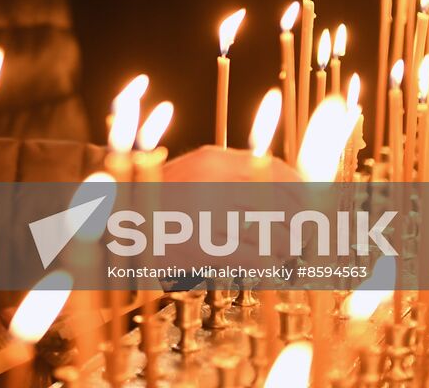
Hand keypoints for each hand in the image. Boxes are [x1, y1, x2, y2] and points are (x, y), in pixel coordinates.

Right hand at [154, 146, 309, 268]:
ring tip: (283, 254)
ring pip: (272, 238)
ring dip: (284, 250)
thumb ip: (235, 175)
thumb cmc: (162, 200)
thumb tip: (290, 188)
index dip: (303, 191)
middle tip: (305, 237)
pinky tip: (262, 267)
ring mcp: (207, 215)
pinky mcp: (201, 248)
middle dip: (301, 225)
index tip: (315, 205)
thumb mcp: (198, 173)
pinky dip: (264, 267)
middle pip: (282, 206)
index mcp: (214, 161)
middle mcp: (214, 183)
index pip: (277, 171)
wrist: (114, 220)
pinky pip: (252, 261)